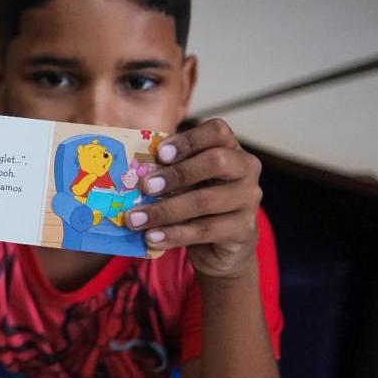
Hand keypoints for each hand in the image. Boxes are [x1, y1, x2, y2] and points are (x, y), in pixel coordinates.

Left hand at [126, 118, 263, 279]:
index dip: (188, 139)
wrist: (222, 246)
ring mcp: (249, 200)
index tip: (160, 153)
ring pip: (205, 201)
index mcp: (230, 148)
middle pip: (216, 161)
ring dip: (165, 210)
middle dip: (177, 173)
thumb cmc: (197, 202)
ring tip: (135, 219)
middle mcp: (246, 169)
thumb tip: (128, 170)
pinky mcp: (244, 229)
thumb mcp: (184, 181)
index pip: (217, 131)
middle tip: (145, 186)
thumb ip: (167, 170)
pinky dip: (174, 234)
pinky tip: (152, 237)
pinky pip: (205, 230)